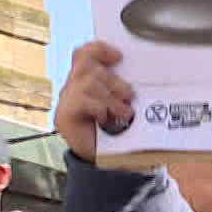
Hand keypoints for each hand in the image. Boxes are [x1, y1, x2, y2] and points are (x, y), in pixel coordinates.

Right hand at [53, 41, 135, 161]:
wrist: (109, 162)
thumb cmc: (120, 134)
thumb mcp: (128, 108)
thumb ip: (128, 93)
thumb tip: (147, 81)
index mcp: (88, 81)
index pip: (84, 54)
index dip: (99, 49)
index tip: (119, 56)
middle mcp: (74, 87)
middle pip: (87, 65)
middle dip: (112, 78)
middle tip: (130, 95)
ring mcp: (67, 101)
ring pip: (86, 81)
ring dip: (109, 96)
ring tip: (124, 113)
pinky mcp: (63, 116)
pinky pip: (80, 99)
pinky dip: (98, 107)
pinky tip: (105, 119)